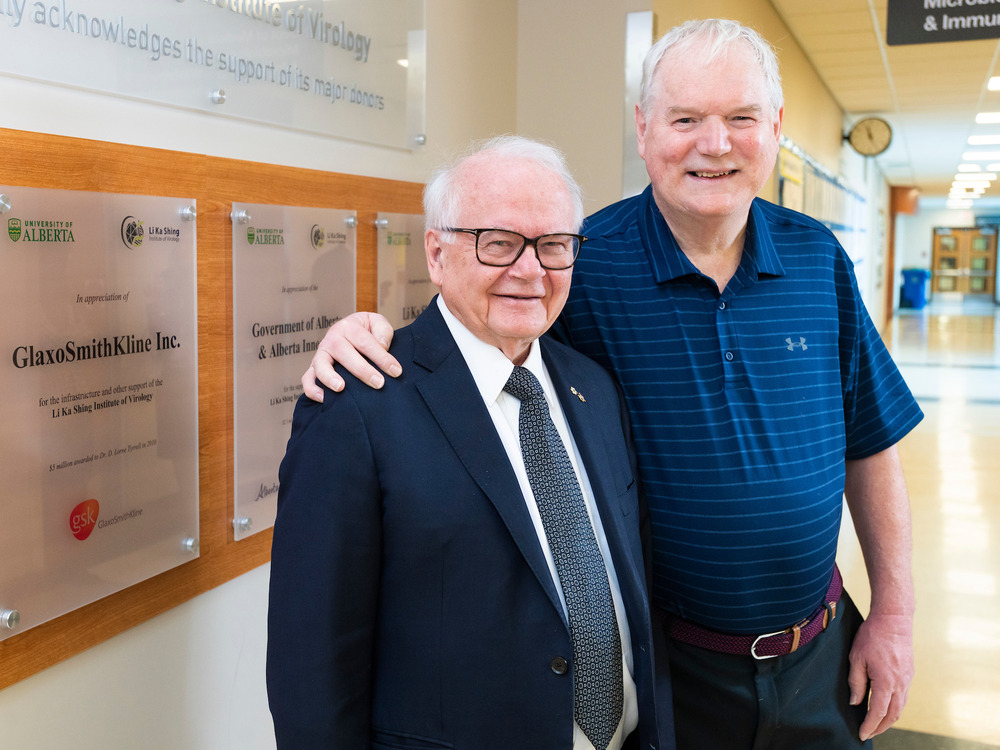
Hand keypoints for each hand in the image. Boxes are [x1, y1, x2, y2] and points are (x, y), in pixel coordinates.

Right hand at [301, 312, 399, 401]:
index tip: (396, 371)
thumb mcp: (377, 323)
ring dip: (329, 377)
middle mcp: (332, 339)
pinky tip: (324, 399)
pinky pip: (307, 379)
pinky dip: (312, 389)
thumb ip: (383, 331)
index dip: (382, 357)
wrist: (350, 332)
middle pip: (344, 353)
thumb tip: (382, 346)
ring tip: (341, 388)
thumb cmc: (367, 331)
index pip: (366, 342)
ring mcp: (321, 354)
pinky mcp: (314, 368)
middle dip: (362, 370)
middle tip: (379, 383)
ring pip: (320, 365)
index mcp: (349, 327)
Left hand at [848, 612, 913, 740]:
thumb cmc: (872, 636)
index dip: (869, 726)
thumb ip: (856, 682)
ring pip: (900, 708)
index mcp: (886, 682)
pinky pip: (903, 698)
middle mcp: (900, 684)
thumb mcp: (856, 658)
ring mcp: (907, 680)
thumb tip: (855, 702)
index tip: (862, 734)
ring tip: (876, 724)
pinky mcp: (909, 675)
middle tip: (868, 733)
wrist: (894, 620)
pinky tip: (886, 708)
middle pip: (892, 715)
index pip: (877, 712)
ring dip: (889, 719)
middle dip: (880, 727)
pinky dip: (895, 708)